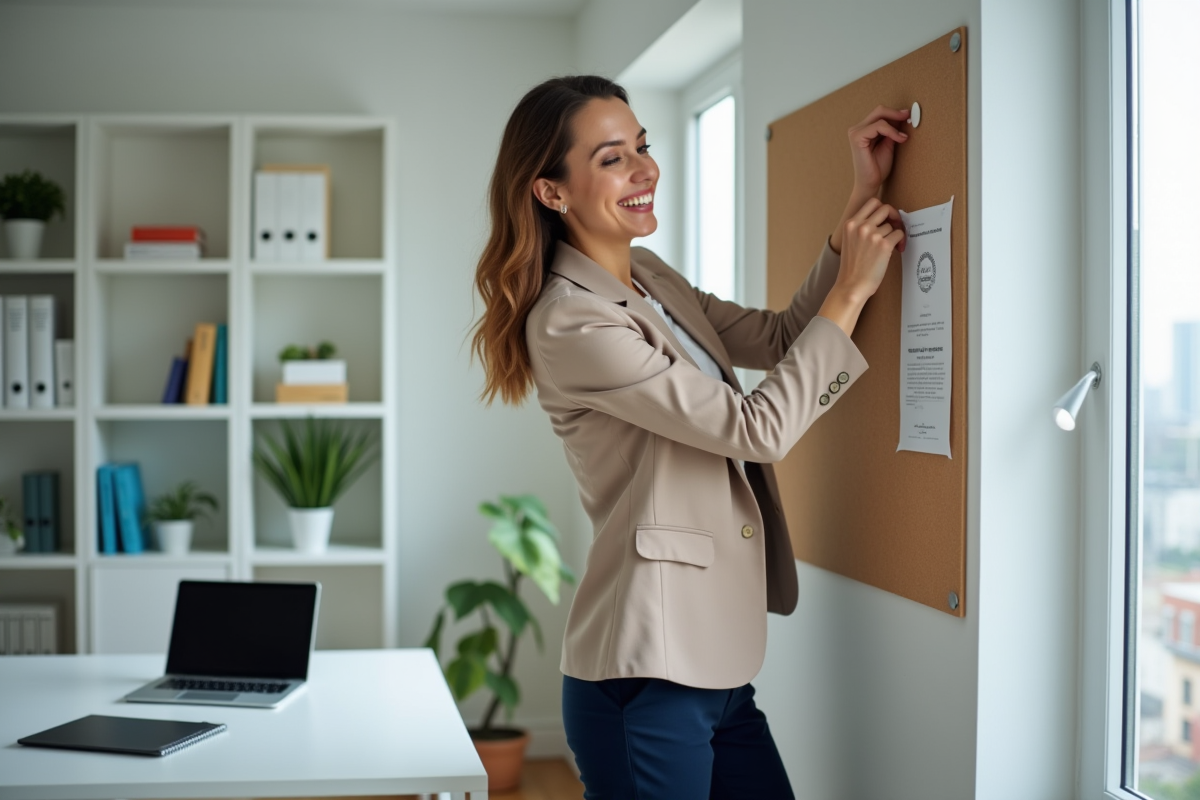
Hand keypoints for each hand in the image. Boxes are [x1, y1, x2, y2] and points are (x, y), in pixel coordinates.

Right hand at [818, 198, 905, 335]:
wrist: (851, 286)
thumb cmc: (852, 267)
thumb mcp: (849, 241)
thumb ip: (861, 227)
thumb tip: (883, 218)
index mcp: (850, 223)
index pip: (872, 202)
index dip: (882, 209)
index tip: (885, 218)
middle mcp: (861, 226)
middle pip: (886, 208)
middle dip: (893, 216)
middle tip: (894, 227)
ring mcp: (872, 235)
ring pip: (893, 225)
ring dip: (894, 234)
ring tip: (891, 247)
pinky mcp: (884, 245)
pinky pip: (900, 234)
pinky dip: (901, 241)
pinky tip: (897, 250)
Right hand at [847, 105, 909, 197]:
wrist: (871, 183)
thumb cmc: (878, 167)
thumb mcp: (888, 144)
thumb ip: (892, 131)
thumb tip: (903, 116)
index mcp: (864, 129)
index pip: (881, 113)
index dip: (895, 113)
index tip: (909, 116)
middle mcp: (857, 128)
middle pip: (879, 110)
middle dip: (896, 113)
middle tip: (909, 117)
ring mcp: (856, 132)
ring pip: (880, 116)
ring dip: (895, 124)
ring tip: (904, 137)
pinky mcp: (857, 137)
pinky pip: (878, 126)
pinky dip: (891, 131)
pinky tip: (899, 139)